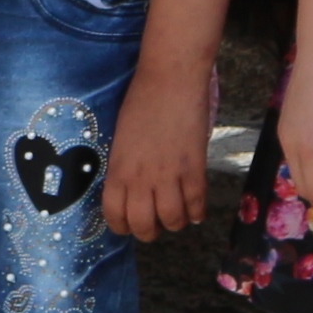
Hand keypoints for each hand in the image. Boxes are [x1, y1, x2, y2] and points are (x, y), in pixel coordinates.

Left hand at [102, 46, 214, 240]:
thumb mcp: (121, 139)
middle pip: (144, 226)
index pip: (115, 215)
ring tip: (177, 215)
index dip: (122, 227)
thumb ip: (125, 167)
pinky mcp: (194, 168)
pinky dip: (197, 212)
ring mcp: (169, 175)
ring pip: (173, 221)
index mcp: (118, 169)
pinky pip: (197, 204)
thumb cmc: (140, 103)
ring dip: (175, 222)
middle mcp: (140, 177)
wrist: (169, 80)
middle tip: (155, 222)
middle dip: (149, 231)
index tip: (129, 225)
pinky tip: (195, 208)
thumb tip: (131, 191)